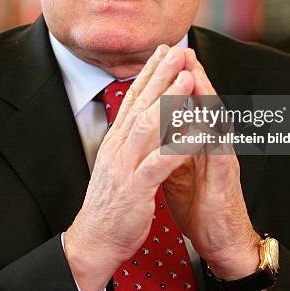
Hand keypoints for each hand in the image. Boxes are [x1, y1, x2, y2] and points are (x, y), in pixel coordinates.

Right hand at [64, 46, 194, 290]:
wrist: (94, 239)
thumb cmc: (111, 203)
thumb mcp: (117, 163)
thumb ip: (129, 139)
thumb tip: (140, 116)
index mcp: (117, 140)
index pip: (134, 99)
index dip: (149, 73)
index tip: (163, 51)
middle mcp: (118, 147)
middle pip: (141, 104)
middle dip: (160, 75)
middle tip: (176, 51)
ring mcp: (125, 165)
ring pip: (148, 126)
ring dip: (168, 101)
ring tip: (185, 78)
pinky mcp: (135, 188)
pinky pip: (159, 162)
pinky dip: (178, 145)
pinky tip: (195, 133)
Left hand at [163, 49, 261, 282]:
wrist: (220, 242)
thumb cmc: (199, 202)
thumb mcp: (177, 166)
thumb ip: (169, 142)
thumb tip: (152, 123)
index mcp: (197, 140)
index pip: (187, 103)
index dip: (175, 79)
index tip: (162, 56)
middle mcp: (212, 144)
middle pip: (203, 103)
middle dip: (192, 75)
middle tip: (180, 50)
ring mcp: (221, 159)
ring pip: (215, 121)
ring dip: (206, 97)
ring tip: (194, 73)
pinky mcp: (225, 180)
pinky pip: (220, 154)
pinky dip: (213, 137)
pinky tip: (207, 121)